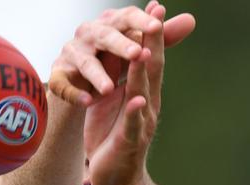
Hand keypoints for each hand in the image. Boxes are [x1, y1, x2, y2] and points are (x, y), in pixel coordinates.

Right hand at [49, 2, 194, 106]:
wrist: (77, 81)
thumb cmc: (110, 61)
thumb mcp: (135, 51)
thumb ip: (158, 37)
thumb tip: (191, 20)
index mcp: (110, 24)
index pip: (127, 17)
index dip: (141, 21)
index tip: (158, 22)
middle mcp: (90, 35)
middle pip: (105, 36)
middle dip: (121, 45)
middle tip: (138, 54)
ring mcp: (72, 55)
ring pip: (85, 63)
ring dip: (97, 76)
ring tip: (109, 89)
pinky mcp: (58, 77)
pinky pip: (63, 85)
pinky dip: (73, 93)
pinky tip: (86, 102)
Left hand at [86, 2, 172, 184]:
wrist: (117, 180)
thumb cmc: (112, 138)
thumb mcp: (114, 101)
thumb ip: (120, 77)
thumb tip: (124, 49)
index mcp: (142, 92)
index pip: (148, 58)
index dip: (150, 32)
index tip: (154, 5)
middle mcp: (147, 104)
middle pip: (151, 69)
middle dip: (153, 41)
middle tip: (157, 13)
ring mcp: (140, 124)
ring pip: (143, 92)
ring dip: (144, 71)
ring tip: (145, 48)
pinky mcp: (129, 142)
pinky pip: (132, 125)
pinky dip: (134, 112)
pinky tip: (135, 99)